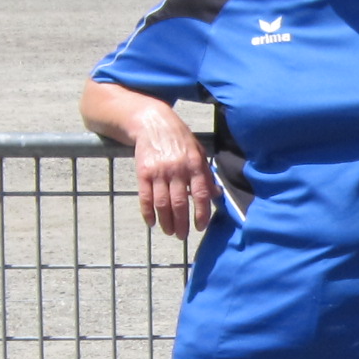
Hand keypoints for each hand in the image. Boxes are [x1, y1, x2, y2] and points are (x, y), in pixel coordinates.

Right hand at [125, 102, 215, 238]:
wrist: (153, 122)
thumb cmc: (179, 139)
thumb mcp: (199, 151)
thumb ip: (206, 174)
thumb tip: (216, 195)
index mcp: (194, 165)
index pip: (201, 195)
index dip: (201, 214)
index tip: (200, 227)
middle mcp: (177, 170)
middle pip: (180, 203)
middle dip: (182, 224)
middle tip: (182, 236)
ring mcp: (159, 172)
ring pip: (162, 204)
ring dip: (166, 222)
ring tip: (169, 232)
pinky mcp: (143, 172)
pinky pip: (145, 197)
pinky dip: (148, 213)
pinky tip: (151, 223)